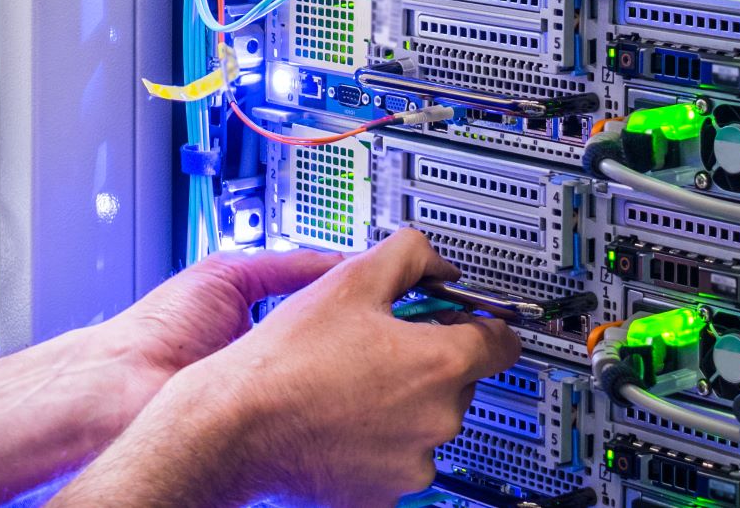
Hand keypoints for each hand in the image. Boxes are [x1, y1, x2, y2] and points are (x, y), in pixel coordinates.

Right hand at [137, 230, 522, 507]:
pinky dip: (379, 439)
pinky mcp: (384, 494)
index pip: (502, 341)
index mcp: (440, 364)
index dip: (482, 321)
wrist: (237, 426)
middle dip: (431, 359)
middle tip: (384, 343)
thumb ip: (411, 255)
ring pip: (428, 420)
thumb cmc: (287, 361)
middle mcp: (437, 419)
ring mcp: (412, 462)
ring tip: (353, 380)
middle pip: (462, 379)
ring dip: (404, 401)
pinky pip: (398, 458)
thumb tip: (436, 261)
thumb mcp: (352, 278)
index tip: (466, 317)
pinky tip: (344, 417)